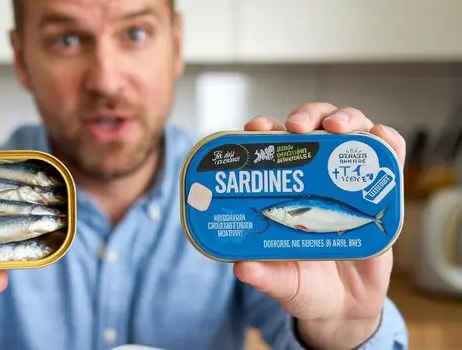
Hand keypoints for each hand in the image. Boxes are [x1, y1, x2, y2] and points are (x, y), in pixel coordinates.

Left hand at [236, 103, 405, 349]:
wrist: (344, 307)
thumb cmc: (304, 285)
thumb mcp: (281, 282)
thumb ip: (263, 276)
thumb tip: (243, 269)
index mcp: (281, 189)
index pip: (270, 147)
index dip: (263, 130)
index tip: (256, 128)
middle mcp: (313, 176)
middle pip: (311, 128)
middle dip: (305, 116)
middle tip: (298, 127)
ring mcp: (346, 180)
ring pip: (349, 132)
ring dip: (345, 119)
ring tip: (337, 128)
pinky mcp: (378, 192)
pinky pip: (388, 157)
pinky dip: (387, 141)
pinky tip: (382, 139)